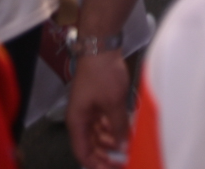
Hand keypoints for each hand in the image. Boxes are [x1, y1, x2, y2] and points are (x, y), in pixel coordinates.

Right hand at [68, 51, 130, 168]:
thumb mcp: (114, 103)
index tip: (111, 168)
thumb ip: (118, 125)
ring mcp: (89, 109)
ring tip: (127, 147)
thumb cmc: (102, 74)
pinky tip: (126, 131)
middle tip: (123, 160)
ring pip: (98, 133)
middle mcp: (80, 118)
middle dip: (105, 154)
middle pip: (91, 144)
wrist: (101, 48)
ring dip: (111, 141)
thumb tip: (123, 145)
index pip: (83, 152)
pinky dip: (113, 127)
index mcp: (77, 122)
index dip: (95, 164)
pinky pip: (104, 121)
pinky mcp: (97, 101)